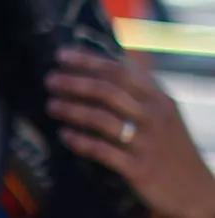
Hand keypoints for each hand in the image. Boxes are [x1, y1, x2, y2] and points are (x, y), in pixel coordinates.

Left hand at [46, 46, 214, 216]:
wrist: (196, 191)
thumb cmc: (169, 144)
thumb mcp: (161, 111)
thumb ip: (136, 88)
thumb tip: (100, 61)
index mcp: (158, 97)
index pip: (119, 70)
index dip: (87, 60)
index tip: (61, 55)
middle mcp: (155, 116)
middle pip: (108, 91)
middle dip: (74, 82)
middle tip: (49, 80)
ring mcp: (148, 143)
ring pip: (102, 119)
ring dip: (72, 110)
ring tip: (51, 105)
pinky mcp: (140, 169)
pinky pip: (104, 151)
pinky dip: (81, 141)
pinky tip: (64, 135)